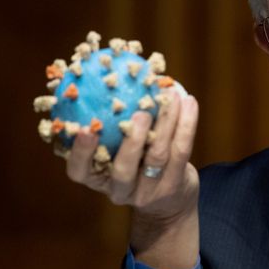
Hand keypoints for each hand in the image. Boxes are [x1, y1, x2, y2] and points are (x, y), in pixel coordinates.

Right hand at [66, 90, 199, 268]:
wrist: (169, 200)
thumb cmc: (136, 163)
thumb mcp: (115, 149)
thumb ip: (108, 121)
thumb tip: (107, 68)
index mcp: (97, 178)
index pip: (79, 171)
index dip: (79, 152)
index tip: (83, 129)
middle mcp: (120, 190)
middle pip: (123, 170)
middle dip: (132, 141)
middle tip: (139, 113)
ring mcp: (149, 192)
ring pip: (158, 157)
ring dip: (166, 123)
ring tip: (170, 97)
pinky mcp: (174, 186)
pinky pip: (182, 151)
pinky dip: (186, 124)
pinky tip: (189, 102)